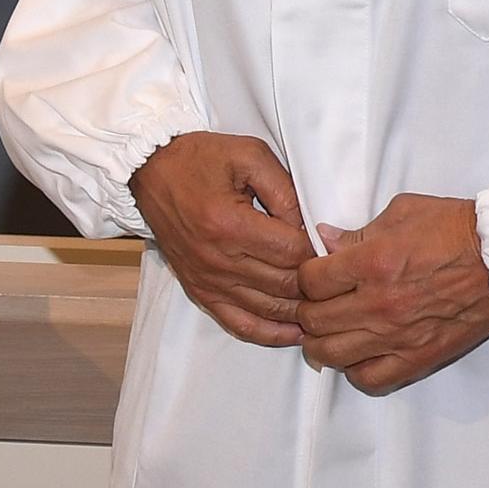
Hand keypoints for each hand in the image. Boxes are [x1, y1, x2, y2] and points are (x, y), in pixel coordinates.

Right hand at [130, 132, 313, 347]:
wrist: (151, 171)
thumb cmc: (201, 158)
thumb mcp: (249, 155)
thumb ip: (284, 191)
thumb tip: (309, 227)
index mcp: (231, 224)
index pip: (292, 252)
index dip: (318, 250)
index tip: (331, 244)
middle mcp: (218, 259)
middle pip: (285, 285)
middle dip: (316, 283)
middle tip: (337, 277)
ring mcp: (208, 280)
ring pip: (268, 309)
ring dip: (300, 311)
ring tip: (327, 306)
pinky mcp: (200, 291)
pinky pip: (240, 324)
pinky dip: (270, 333)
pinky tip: (294, 333)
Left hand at [294, 193, 488, 394]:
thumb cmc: (453, 229)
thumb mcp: (400, 212)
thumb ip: (357, 232)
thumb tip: (325, 239)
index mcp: (371, 263)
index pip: (310, 281)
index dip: (304, 276)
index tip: (314, 274)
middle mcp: (378, 304)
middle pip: (313, 320)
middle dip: (307, 309)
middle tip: (317, 302)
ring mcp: (396, 335)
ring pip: (332, 355)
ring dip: (322, 342)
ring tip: (330, 330)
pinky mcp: (417, 358)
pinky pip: (369, 378)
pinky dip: (355, 370)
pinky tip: (358, 353)